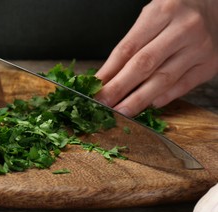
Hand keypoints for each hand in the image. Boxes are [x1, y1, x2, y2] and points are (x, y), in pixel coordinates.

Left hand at [95, 0, 217, 116]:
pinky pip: (182, 86)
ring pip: (163, 80)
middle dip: (119, 89)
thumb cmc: (176, 12)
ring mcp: (199, 48)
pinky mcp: (209, 65)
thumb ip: (131, 45)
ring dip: (138, 99)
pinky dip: (163, 98)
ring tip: (121, 111)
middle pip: (143, 65)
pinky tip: (148, 105)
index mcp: (162, 12)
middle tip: (103, 104)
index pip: (128, 48)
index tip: (95, 88)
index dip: (109, 72)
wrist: (215, 7)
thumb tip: (107, 78)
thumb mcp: (151, 18)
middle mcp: (183, 29)